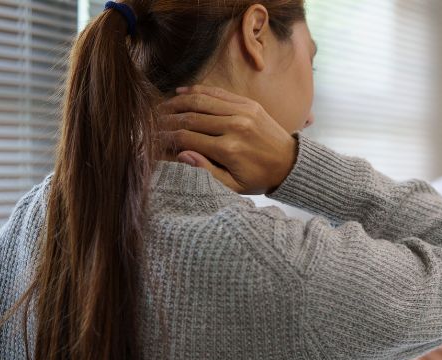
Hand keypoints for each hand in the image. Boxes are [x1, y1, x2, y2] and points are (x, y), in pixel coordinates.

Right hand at [158, 85, 297, 193]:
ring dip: (177, 101)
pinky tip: (180, 92)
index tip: (151, 139)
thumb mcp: (233, 186)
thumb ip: (206, 172)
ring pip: (201, 100)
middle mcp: (235, 126)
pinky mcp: (248, 103)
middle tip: (150, 121)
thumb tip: (180, 154)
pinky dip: (197, 90)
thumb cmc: (259, 178)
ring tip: (161, 107)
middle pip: (191, 117)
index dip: (166, 138)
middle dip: (167, 119)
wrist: (291, 163)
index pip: (187, 138)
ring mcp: (243, 111)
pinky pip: (218, 92)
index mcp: (230, 149)